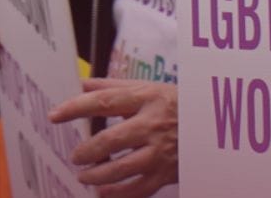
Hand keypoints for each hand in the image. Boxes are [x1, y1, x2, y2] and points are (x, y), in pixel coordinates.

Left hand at [49, 78, 177, 197]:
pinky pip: (136, 189)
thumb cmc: (178, 105)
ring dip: (95, 174)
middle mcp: (154, 124)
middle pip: (110, 139)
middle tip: (75, 156)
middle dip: (86, 150)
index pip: (106, 101)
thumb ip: (115, 87)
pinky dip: (115, 193)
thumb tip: (81, 83)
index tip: (55, 116)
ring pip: (120, 168)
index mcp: (149, 98)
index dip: (77, 108)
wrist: (215, 125)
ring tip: (84, 174)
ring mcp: (161, 150)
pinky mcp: (166, 172)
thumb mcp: (151, 89)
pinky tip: (103, 191)